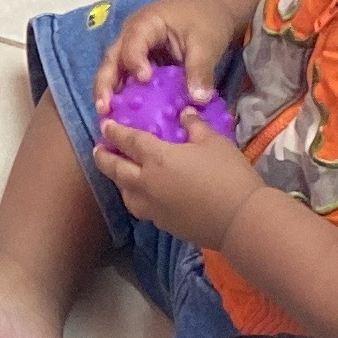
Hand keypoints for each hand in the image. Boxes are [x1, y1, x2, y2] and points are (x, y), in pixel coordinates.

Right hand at [92, 0, 237, 106]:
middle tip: (104, 110)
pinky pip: (126, 80)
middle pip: (111, 60)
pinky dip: (123, 96)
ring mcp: (132, 50)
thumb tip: (199, 100)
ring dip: (109, 94)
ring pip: (113, 72)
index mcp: (145, 24)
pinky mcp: (138, 63)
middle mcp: (130, 37)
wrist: (208, 9)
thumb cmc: (205, 20)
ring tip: (107, 117)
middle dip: (105, 85)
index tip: (144, 80)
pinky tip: (125, 117)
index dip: (135, 62)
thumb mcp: (206, 43)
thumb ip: (200, 70)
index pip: (133, 44)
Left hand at [93, 107, 264, 247]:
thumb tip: (185, 113)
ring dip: (117, 180)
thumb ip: (195, 126)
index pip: (128, 141)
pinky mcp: (162, 224)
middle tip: (97, 149)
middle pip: (116, 169)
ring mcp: (152, 207)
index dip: (115, 132)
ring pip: (124, 192)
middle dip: (103, 158)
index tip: (105, 125)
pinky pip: (140, 208)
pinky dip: (134, 197)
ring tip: (119, 173)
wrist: (240, 220)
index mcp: (156, 158)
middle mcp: (146, 183)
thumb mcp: (214, 142)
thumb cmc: (228, 175)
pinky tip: (143, 195)